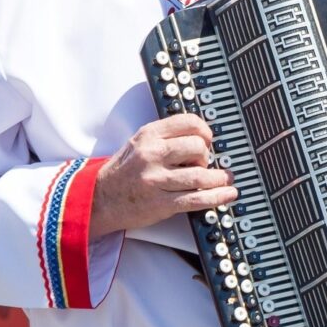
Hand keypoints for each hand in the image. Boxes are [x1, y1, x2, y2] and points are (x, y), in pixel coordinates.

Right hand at [89, 114, 237, 238]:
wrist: (99, 199)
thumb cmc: (122, 172)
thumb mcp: (137, 143)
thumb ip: (163, 137)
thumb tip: (199, 138)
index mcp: (148, 135)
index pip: (187, 122)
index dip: (204, 130)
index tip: (209, 139)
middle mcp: (152, 155)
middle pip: (197, 147)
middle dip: (207, 156)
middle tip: (204, 163)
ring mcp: (156, 180)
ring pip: (200, 175)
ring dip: (219, 178)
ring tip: (226, 179)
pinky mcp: (161, 204)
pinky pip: (196, 199)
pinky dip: (217, 196)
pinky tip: (227, 193)